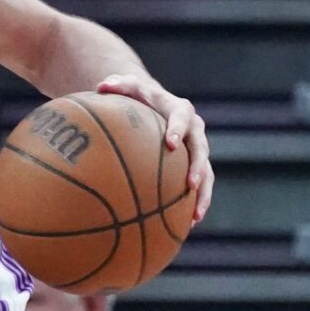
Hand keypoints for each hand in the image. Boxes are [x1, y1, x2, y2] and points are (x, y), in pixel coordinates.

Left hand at [93, 72, 212, 226]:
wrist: (154, 104)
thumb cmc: (137, 96)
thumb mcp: (126, 86)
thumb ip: (117, 84)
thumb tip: (101, 86)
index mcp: (179, 109)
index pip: (182, 117)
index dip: (179, 129)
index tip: (172, 144)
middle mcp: (194, 130)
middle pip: (201, 148)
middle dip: (199, 167)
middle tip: (191, 184)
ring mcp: (196, 150)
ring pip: (207, 173)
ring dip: (203, 195)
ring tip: (196, 216)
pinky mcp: (194, 166)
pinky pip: (199, 188)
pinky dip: (194, 205)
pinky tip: (187, 226)